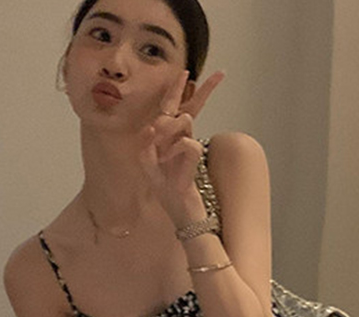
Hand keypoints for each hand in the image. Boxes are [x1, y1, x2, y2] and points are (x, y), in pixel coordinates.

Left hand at [138, 69, 224, 215]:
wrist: (174, 201)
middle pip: (188, 105)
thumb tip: (152, 127)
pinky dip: (173, 149)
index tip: (186, 72)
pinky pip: (185, 142)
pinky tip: (166, 160)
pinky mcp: (194, 152)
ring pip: (183, 119)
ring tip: (159, 144)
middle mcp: (180, 134)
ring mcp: (189, 142)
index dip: (178, 88)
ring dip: (168, 128)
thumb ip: (146, 144)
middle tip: (212, 73)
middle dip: (201, 89)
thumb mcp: (146, 162)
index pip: (172, 106)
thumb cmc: (162, 182)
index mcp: (168, 133)